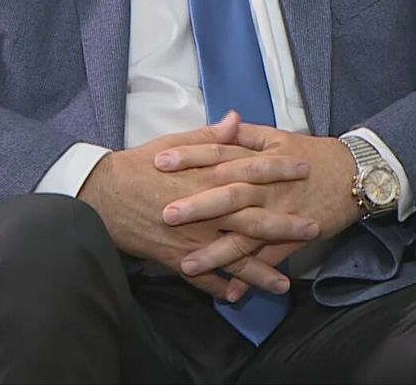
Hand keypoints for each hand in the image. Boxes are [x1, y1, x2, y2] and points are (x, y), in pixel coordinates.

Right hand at [78, 113, 320, 299]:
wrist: (102, 195)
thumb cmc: (137, 166)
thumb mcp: (175, 144)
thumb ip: (210, 137)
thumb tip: (236, 119)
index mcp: (207, 177)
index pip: (251, 172)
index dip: (279, 171)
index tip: (305, 169)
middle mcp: (206, 210)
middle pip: (252, 220)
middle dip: (285, 226)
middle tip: (313, 229)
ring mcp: (193, 238)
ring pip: (234, 257)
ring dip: (260, 271)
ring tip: (284, 283)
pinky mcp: (177, 258)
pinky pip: (203, 279)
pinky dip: (220, 288)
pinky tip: (238, 297)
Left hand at [153, 124, 362, 288]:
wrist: (355, 175)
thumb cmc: (312, 155)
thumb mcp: (278, 138)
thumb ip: (245, 134)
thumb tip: (220, 123)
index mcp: (260, 158)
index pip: (220, 155)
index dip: (190, 157)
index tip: (160, 161)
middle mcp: (267, 187)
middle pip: (230, 194)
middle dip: (198, 206)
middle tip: (165, 215)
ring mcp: (281, 214)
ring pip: (246, 234)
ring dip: (217, 251)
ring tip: (187, 264)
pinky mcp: (295, 237)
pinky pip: (270, 259)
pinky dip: (252, 276)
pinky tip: (230, 292)